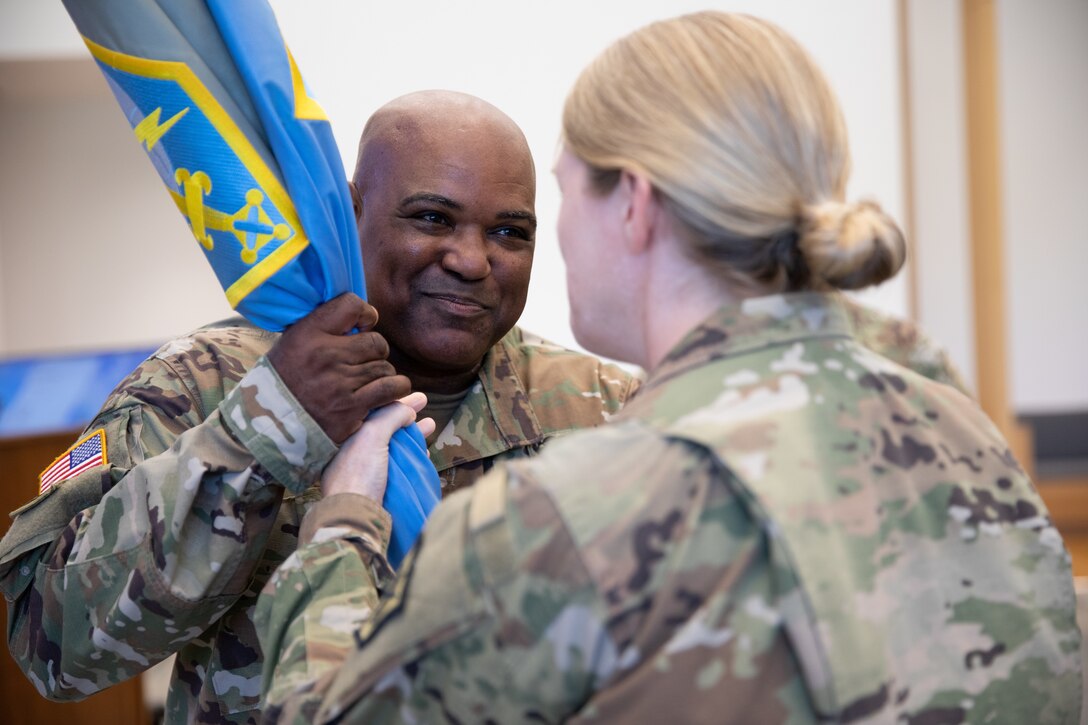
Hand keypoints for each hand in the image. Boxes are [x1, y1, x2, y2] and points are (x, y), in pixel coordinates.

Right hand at [267, 294, 410, 442]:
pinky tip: (388, 390)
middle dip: (375, 351)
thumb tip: (362, 318)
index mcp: (307, 334)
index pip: (351, 305)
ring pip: (385, 367)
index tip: (363, 326)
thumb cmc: (284, 380)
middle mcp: (326, 355)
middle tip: (364, 361)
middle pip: (376, 341)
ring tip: (368, 380)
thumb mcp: (293, 343)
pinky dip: (395, 388)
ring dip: (382, 373)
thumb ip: (324, 327)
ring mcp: (340, 383)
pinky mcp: (351, 409)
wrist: (270, 425)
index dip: (365, 314)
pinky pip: (390, 389)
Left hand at [321, 392, 433, 500]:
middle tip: (425, 404)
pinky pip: (395, 463)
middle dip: (406, 414)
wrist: (355, 515)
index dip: (396, 400)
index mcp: (344, 435)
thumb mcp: (372, 436)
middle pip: (383, 425)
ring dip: (412, 434)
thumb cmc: (359, 473)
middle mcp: (351, 449)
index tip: (418, 396)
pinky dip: (409, 456)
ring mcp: (363, 468)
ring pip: (391, 444)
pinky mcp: (374, 484)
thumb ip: (390, 416)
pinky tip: (423, 453)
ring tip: (431, 426)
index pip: (373, 410)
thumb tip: (408, 410)